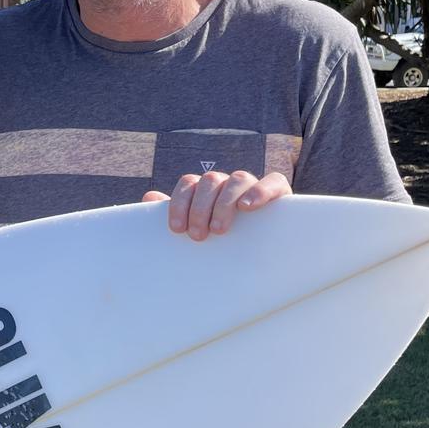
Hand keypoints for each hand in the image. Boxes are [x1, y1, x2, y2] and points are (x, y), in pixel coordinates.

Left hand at [142, 170, 290, 240]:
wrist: (263, 248)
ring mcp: (253, 186)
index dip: (179, 204)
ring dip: (225, 202)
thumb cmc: (219, 237)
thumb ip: (173, 212)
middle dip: (200, 208)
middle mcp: (227, 183)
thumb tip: (148, 197)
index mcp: (205, 189)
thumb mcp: (196, 227)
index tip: (176, 229)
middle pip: (210, 181)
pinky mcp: (279, 193)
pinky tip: (247, 207)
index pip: (188, 184)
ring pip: (238, 178)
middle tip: (197, 236)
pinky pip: (273, 181)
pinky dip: (260, 191)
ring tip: (219, 229)